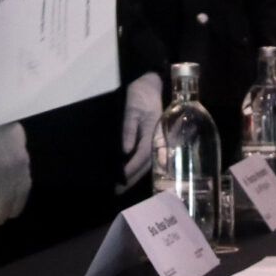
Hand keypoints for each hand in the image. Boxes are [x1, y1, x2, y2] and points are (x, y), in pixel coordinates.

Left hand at [120, 73, 161, 188]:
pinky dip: (139, 167)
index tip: (119, 180)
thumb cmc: (140, 95)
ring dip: (136, 175)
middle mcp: (158, 140)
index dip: (131, 169)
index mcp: (154, 133)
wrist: (151, 85)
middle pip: (146, 164)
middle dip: (132, 178)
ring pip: (148, 163)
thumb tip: (125, 151)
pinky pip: (148, 157)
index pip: (142, 156)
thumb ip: (129, 129)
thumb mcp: (132, 108)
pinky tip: (130, 172)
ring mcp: (158, 141)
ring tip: (121, 186)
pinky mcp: (155, 140)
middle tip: (117, 190)